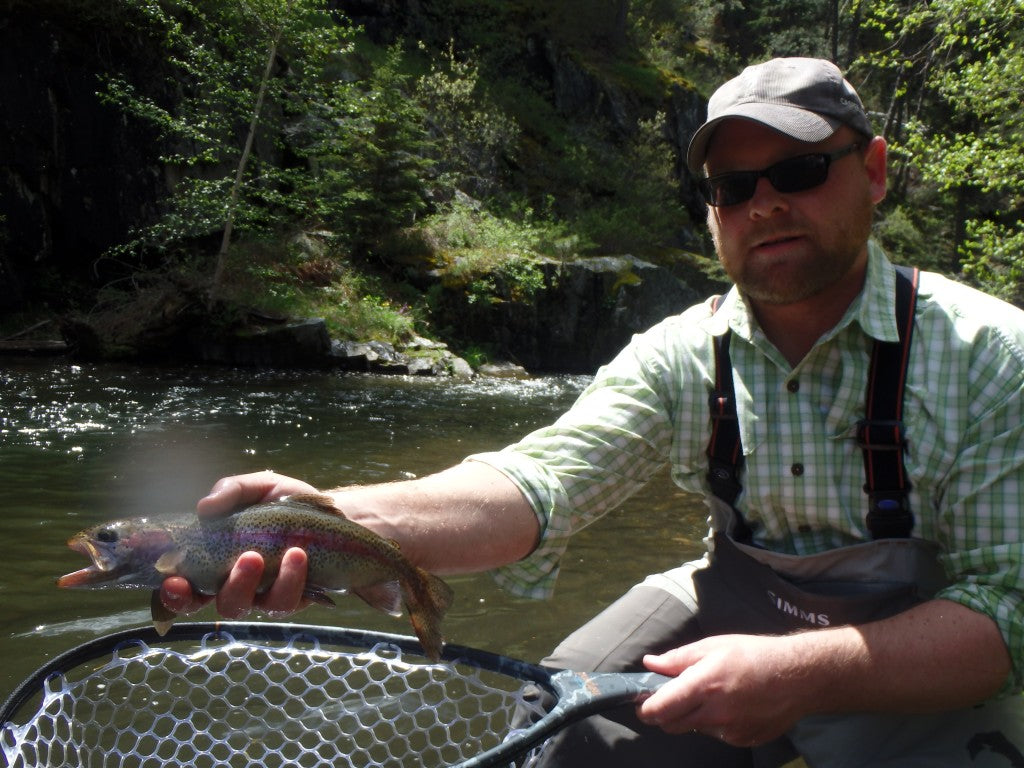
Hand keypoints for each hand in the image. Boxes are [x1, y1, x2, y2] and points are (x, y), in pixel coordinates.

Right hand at [159, 471, 318, 617]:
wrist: (329, 513)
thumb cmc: (282, 502)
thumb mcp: (256, 487)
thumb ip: (230, 490)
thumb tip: (204, 507)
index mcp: (217, 561)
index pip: (187, 587)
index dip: (174, 592)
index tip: (174, 581)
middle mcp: (237, 584)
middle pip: (221, 604)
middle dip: (228, 588)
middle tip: (246, 559)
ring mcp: (264, 595)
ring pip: (253, 606)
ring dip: (257, 582)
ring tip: (277, 553)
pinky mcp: (293, 599)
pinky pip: (285, 602)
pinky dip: (291, 579)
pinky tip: (298, 555)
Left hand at [636, 634, 808, 747]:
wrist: (799, 676)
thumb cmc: (754, 654)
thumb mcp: (713, 646)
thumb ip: (678, 659)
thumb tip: (650, 664)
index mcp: (703, 685)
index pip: (660, 709)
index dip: (645, 708)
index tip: (642, 702)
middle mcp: (715, 713)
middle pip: (671, 725)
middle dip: (665, 714)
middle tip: (672, 697)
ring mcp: (730, 731)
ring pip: (694, 729)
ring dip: (692, 717)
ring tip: (712, 695)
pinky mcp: (743, 741)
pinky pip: (717, 734)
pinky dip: (715, 723)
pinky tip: (732, 705)